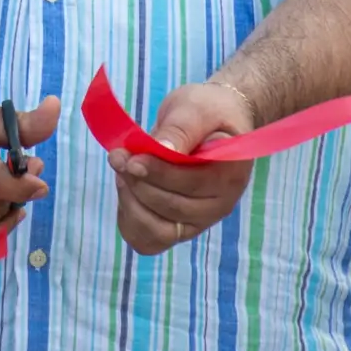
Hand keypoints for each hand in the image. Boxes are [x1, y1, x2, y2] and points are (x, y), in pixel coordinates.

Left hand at [109, 81, 255, 254]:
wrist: (212, 121)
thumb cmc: (206, 111)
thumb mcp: (195, 108)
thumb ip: (180, 129)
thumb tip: (161, 151)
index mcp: (231, 173)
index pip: (192, 184)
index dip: (158, 173)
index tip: (131, 159)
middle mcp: (221, 204)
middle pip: (171, 208)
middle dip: (138, 183)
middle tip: (118, 156)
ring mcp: (201, 220)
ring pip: (157, 231)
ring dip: (131, 202)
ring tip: (122, 170)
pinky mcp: (180, 228)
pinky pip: (149, 241)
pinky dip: (130, 219)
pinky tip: (126, 191)